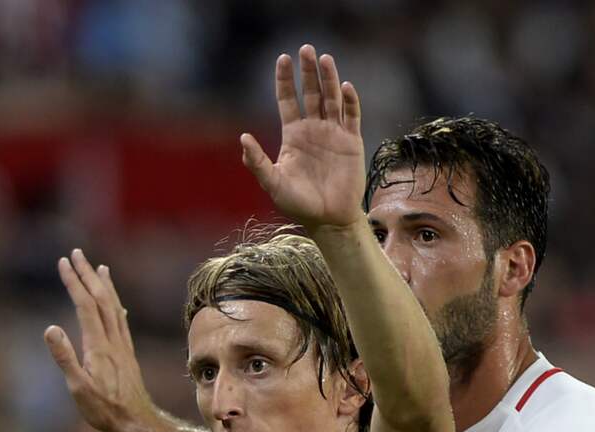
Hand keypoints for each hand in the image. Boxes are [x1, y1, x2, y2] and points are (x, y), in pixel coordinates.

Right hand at [44, 249, 157, 431]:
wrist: (138, 423)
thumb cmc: (105, 411)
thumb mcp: (78, 389)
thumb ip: (65, 358)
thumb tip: (50, 328)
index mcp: (98, 345)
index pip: (85, 305)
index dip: (74, 282)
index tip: (63, 262)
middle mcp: (113, 340)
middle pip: (100, 299)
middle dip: (87, 274)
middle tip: (76, 253)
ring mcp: (122, 346)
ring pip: (113, 307)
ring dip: (104, 285)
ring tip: (98, 267)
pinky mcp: (127, 354)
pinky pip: (120, 321)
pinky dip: (115, 304)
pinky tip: (115, 303)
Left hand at [241, 44, 364, 230]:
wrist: (328, 219)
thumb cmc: (299, 204)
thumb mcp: (272, 183)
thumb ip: (257, 162)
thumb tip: (242, 138)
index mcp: (293, 136)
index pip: (288, 100)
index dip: (285, 80)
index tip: (282, 59)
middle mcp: (313, 130)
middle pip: (311, 93)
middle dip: (308, 72)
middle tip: (306, 48)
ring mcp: (334, 134)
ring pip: (331, 99)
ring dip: (329, 79)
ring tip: (325, 59)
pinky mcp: (352, 142)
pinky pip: (351, 116)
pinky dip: (349, 101)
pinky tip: (345, 86)